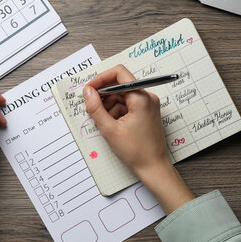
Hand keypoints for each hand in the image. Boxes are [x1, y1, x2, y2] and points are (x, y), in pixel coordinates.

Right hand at [83, 65, 193, 213]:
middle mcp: (147, 97)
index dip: (101, 78)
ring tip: (100, 120)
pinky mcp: (146, 112)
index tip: (89, 89)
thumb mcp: (109, 129)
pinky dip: (116, 110)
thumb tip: (87, 91)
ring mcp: (147, 104)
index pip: (119, 73)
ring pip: (122, 95)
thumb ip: (95, 108)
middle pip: (120, 84)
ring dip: (108, 104)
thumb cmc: (136, 151)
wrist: (153, 168)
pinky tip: (110, 123)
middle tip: (91, 107)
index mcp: (141, 98)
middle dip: (103, 94)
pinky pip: (127, 104)